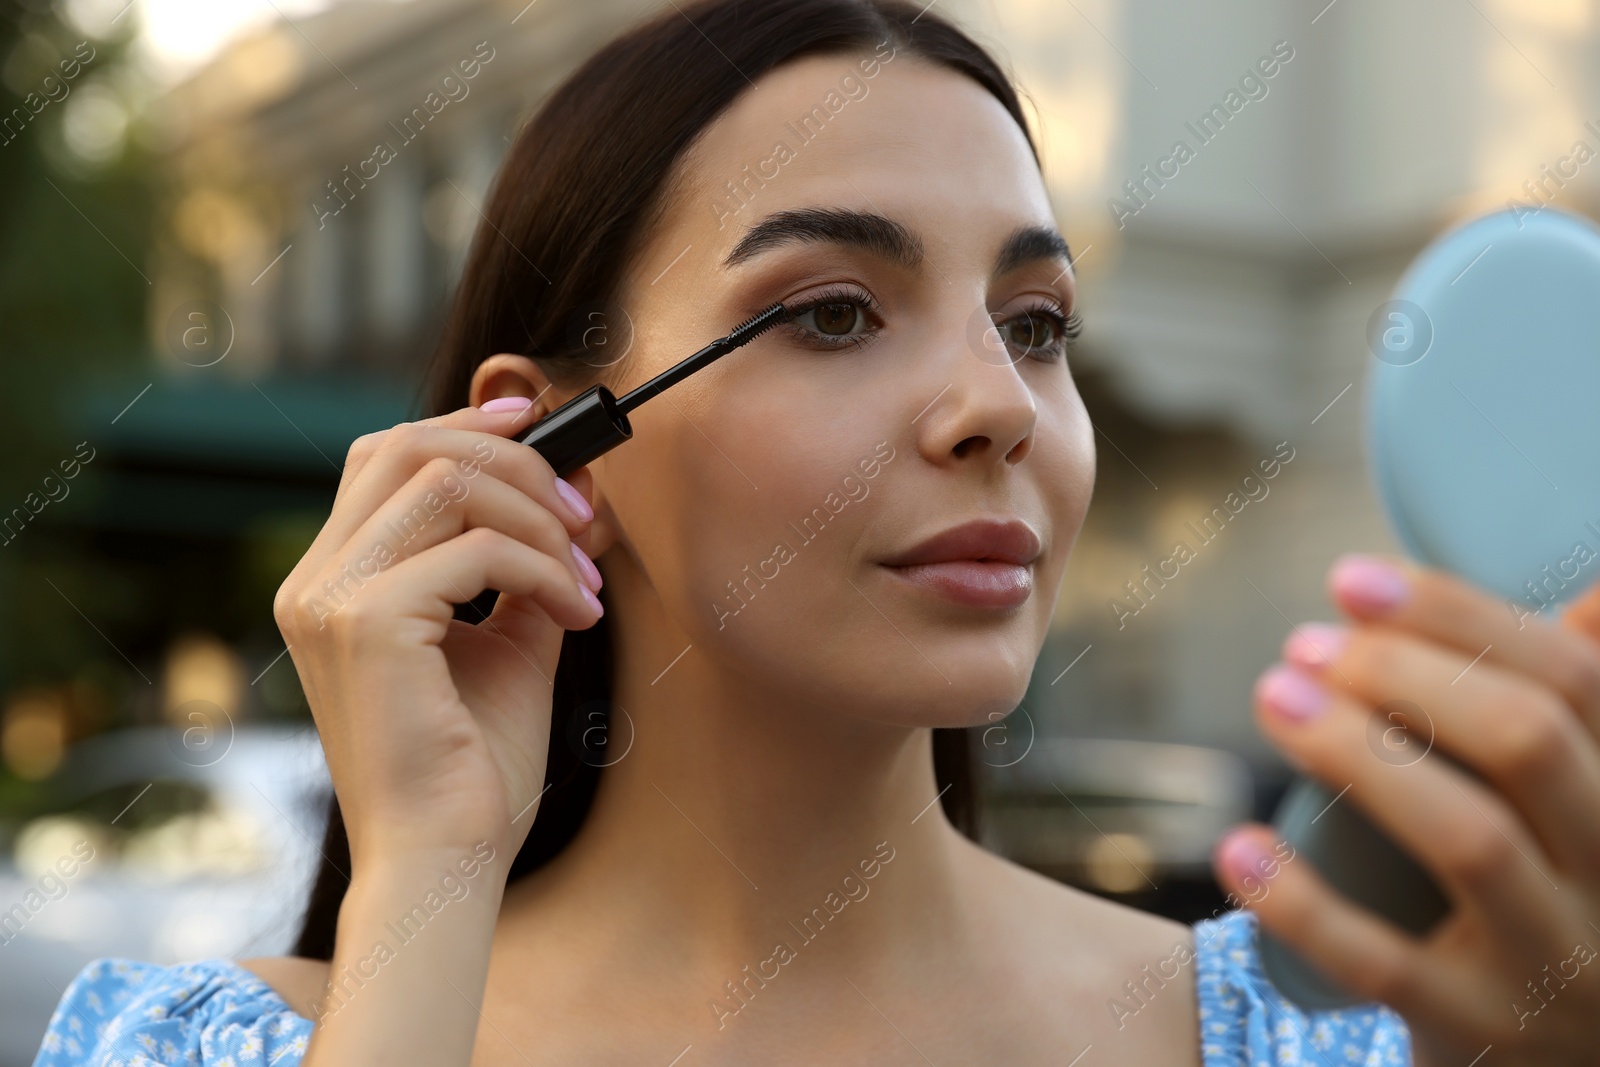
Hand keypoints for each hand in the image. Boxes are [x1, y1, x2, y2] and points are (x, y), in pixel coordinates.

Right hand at [273, 401, 604, 871]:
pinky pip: (475, 550)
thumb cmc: (473, 768)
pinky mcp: (365, 625)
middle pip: (408, 445)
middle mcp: (315, 581)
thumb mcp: (507, 643)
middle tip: (583, 512)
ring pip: (443, 480)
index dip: (466, 423)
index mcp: (333, 581)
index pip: (386, 455)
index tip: (542, 424)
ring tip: (585, 576)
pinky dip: (544, 568)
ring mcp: (329, 599)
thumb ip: (523, 566)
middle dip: (513, 458)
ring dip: (536, 513)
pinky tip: (578, 615)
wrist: (447, 861)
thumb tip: (571, 492)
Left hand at [1212, 553, 1599, 1066]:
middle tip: (1303, 645)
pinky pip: (1383, 965)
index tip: (1348, 581)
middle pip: (1526, 741)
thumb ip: (1575, 718)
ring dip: (1357, 751)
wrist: (1553, 1063)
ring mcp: (1557, 964)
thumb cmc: (1547, 898)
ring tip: (1273, 694)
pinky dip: (1303, 903)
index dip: (1457, 615)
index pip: (1575, 677)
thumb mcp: (1579, 811)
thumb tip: (1586, 597)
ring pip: (1469, 839)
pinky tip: (1238, 846)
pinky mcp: (1481, 1031)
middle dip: (1403, 672)